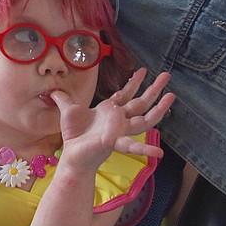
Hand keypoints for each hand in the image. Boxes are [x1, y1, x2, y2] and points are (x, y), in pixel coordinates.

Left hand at [51, 69, 173, 171]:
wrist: (72, 155)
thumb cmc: (74, 135)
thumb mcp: (68, 111)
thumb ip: (63, 100)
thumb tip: (53, 91)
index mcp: (110, 111)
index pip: (126, 94)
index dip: (134, 83)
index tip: (142, 71)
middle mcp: (119, 120)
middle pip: (141, 102)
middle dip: (154, 89)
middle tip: (166, 75)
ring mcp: (120, 131)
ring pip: (145, 120)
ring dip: (159, 109)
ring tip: (172, 96)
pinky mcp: (114, 142)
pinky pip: (132, 145)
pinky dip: (144, 150)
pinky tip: (159, 154)